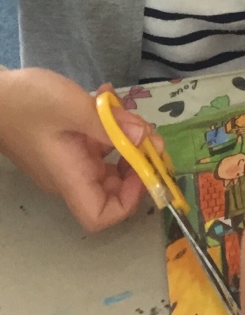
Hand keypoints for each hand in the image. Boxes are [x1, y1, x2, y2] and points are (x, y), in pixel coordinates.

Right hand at [0, 68, 150, 231]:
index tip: (144, 168)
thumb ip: (110, 124)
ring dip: (128, 140)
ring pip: (110, 163)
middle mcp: (71, 175)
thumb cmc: (26, 103)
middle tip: (149, 134)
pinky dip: (111, 126)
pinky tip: (109, 98)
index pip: (100, 216)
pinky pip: (98, 144)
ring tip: (128, 111)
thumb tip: (145, 138)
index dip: (129, 201)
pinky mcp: (68, 144)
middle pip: (113, 190)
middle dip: (138, 164)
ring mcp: (70, 160)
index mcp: (70, 177)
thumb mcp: (72, 108)